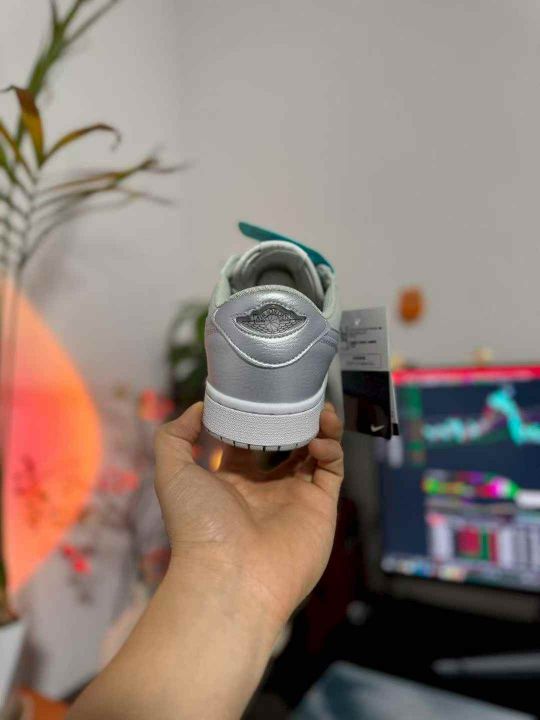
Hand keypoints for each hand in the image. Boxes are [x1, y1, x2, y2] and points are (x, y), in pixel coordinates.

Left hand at [155, 401, 343, 627]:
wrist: (231, 576)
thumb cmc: (198, 523)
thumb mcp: (172, 472)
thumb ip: (174, 436)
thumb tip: (198, 407)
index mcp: (232, 482)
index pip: (248, 443)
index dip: (255, 418)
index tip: (260, 393)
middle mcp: (265, 489)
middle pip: (285, 445)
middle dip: (293, 420)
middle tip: (298, 397)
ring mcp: (294, 498)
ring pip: (314, 453)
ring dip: (320, 428)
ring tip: (320, 409)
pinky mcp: (321, 507)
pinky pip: (332, 471)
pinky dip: (331, 449)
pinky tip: (319, 439)